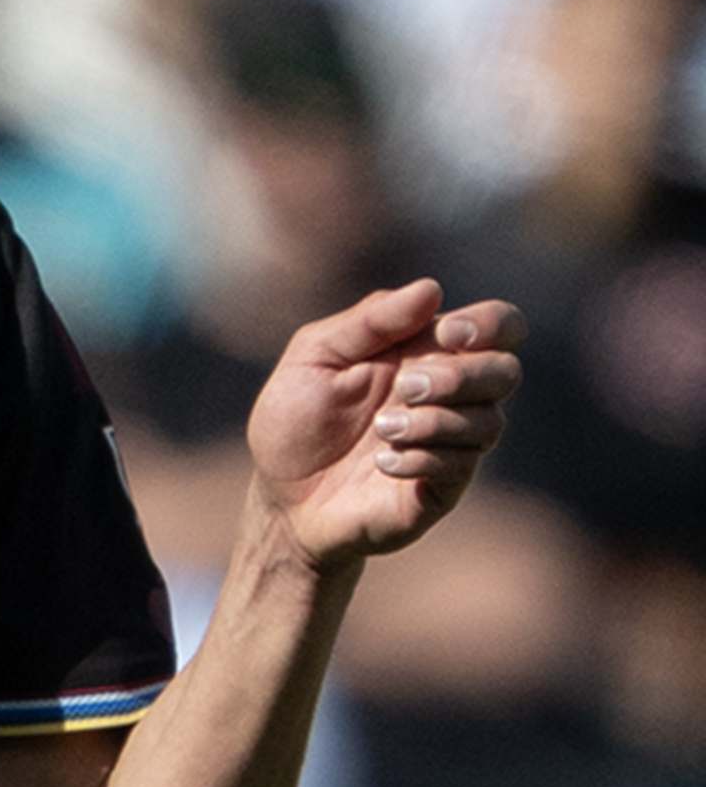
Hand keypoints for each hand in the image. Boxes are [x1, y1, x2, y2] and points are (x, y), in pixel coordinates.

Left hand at [246, 282, 523, 573]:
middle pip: (506, 372)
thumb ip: (370, 321)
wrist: (278, 497)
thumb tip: (432, 289)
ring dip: (436, 421)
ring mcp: (448, 444)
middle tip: (405, 387)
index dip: (490, 324)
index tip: (448, 333)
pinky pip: (461, 467)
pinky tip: (383, 462)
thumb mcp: (315, 356)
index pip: (499, 326)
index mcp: (426, 352)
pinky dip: (423, 458)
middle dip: (461, 376)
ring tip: (382, 429)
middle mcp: (449, 397)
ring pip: (490, 422)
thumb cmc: (295, 420)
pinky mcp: (440, 489)